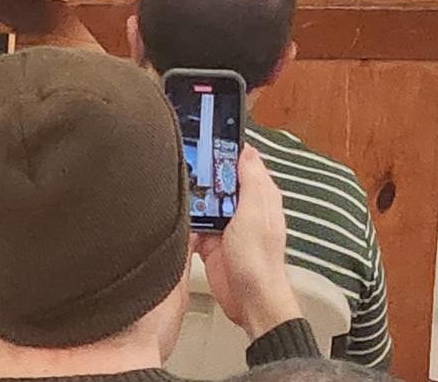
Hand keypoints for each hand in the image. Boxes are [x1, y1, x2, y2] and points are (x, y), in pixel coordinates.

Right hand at [193, 146, 300, 339]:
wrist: (249, 301)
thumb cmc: (259, 262)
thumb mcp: (255, 213)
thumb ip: (251, 181)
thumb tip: (247, 150)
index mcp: (259, 195)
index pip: (243, 161)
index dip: (227, 148)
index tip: (207, 136)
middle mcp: (243, 207)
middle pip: (219, 179)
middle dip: (204, 173)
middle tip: (186, 163)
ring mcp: (226, 225)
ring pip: (205, 200)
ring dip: (194, 198)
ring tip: (178, 188)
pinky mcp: (211, 242)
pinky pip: (194, 224)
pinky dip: (186, 222)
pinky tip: (178, 216)